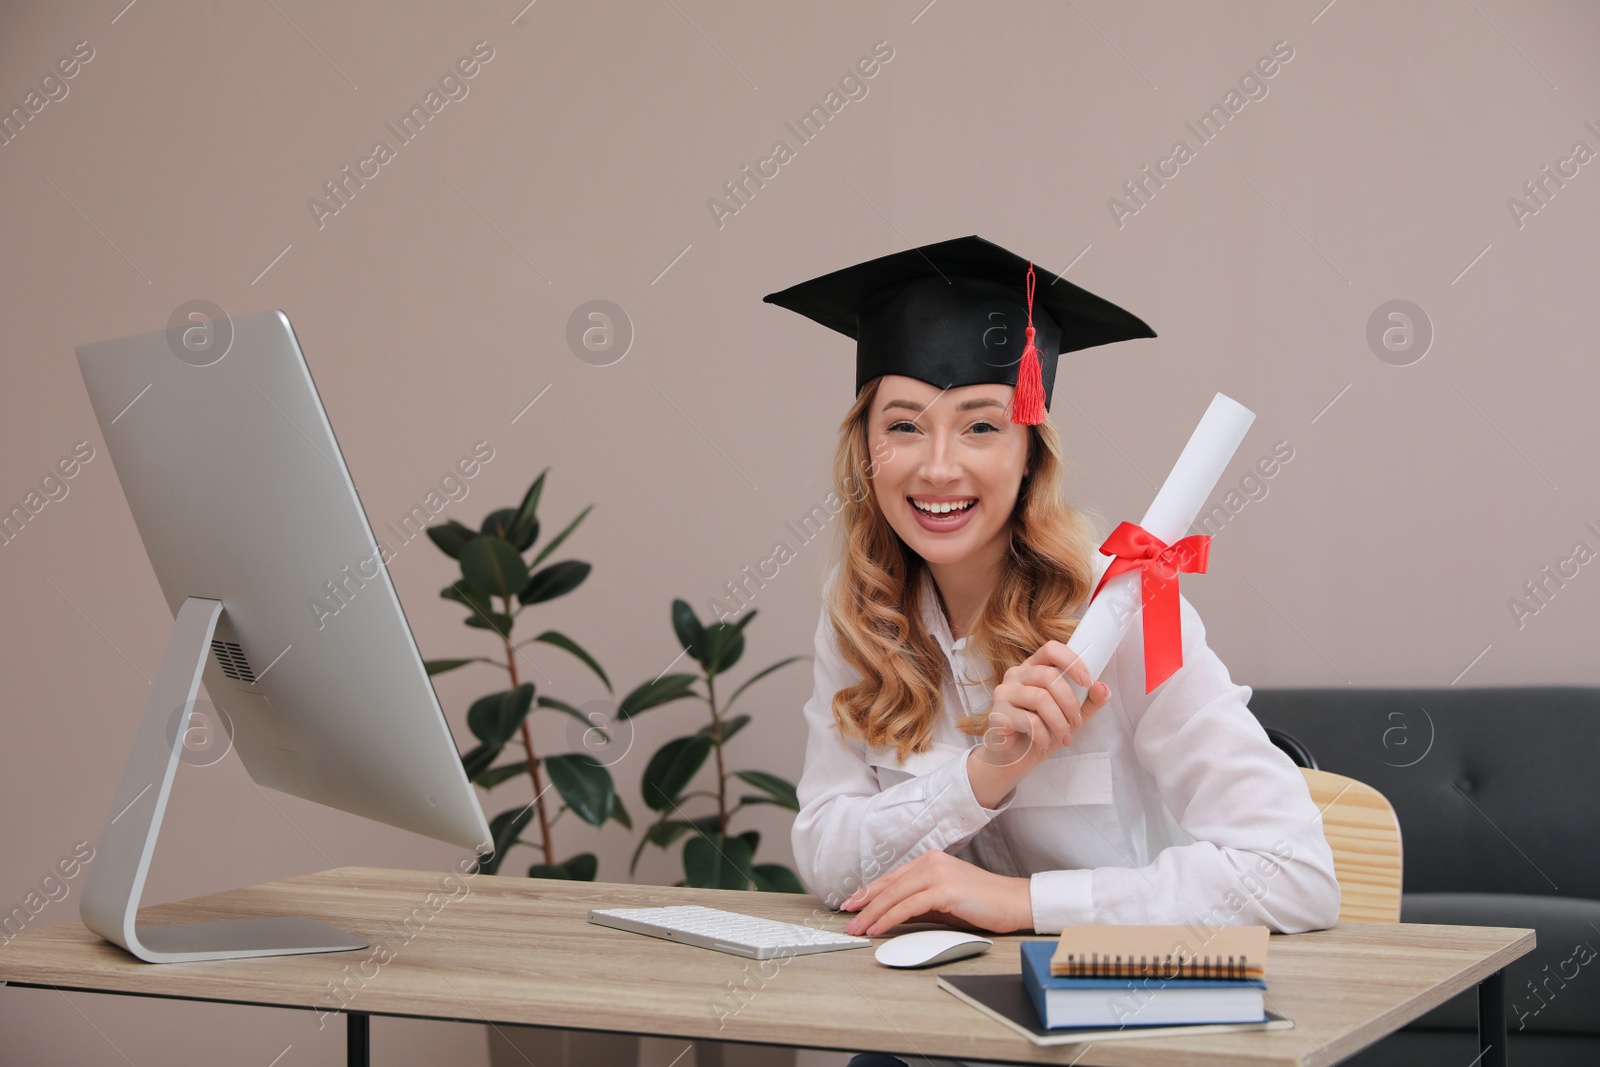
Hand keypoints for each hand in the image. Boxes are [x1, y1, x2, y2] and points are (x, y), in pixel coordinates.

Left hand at [840, 850, 1032, 936]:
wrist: (1014, 903)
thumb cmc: (982, 904)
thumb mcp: (943, 902)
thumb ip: (918, 903)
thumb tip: (891, 915)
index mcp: (930, 861)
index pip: (891, 878)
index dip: (869, 892)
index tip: (852, 904)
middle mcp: (931, 862)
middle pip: (888, 885)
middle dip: (864, 904)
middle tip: (847, 920)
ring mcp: (938, 874)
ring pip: (894, 895)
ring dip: (872, 914)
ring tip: (858, 929)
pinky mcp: (945, 889)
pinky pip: (909, 906)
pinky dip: (890, 918)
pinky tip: (878, 928)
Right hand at [967, 641, 1110, 807]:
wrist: (1013, 759)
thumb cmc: (1040, 733)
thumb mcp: (1070, 717)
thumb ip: (1089, 702)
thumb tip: (1103, 688)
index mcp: (1033, 668)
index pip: (1051, 649)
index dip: (1072, 661)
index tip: (1088, 681)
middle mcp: (1015, 675)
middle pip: (1048, 676)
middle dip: (1070, 703)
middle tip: (1076, 723)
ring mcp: (1004, 693)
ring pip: (1040, 698)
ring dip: (1059, 722)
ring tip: (1063, 736)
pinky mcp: (998, 714)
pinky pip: (1029, 721)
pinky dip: (1044, 736)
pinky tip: (1044, 743)